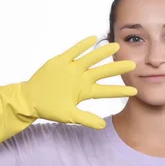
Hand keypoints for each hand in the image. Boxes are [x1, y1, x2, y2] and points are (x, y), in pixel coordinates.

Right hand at [22, 36, 136, 128]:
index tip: (134, 91)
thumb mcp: (69, 115)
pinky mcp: (61, 61)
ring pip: (91, 59)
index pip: (106, 90)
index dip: (120, 90)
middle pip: (103, 72)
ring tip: (116, 46)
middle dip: (117, 68)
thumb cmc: (49, 108)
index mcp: (84, 91)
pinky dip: (82, 46)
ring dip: (103, 53)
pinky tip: (93, 39)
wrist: (30, 99)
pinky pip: (73, 52)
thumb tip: (103, 126)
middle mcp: (81, 78)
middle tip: (133, 64)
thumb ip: (86, 119)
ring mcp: (72, 69)